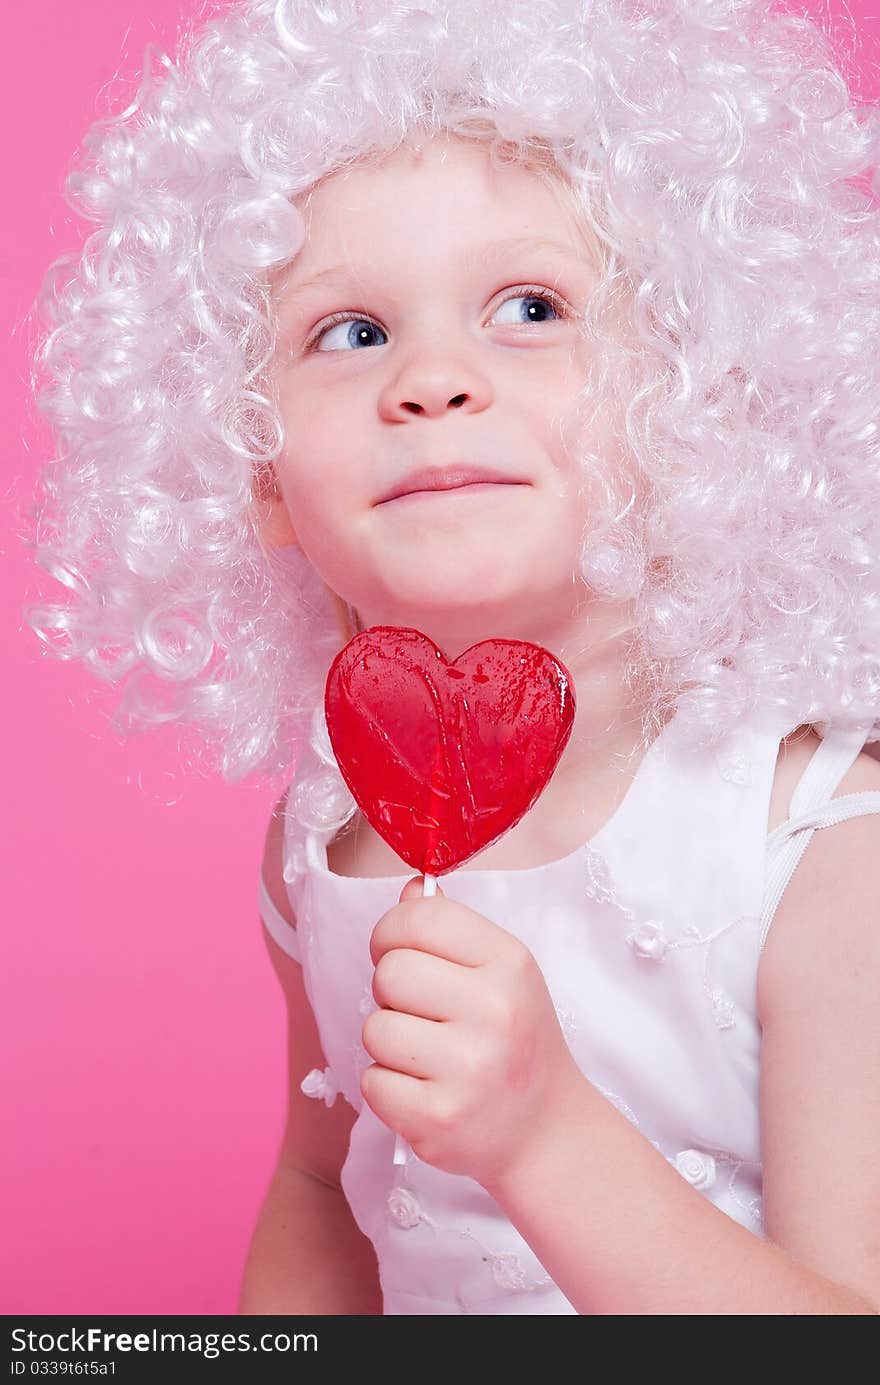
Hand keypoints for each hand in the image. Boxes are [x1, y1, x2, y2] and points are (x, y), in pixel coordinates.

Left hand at [360, 876, 582, 1189]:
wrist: (545, 1129)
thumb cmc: (515, 1040)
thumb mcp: (502, 972)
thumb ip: (452, 929)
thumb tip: (409, 890)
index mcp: (509, 963)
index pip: (419, 919)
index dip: (391, 931)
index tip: (398, 951)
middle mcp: (494, 1011)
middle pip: (389, 973)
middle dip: (391, 992)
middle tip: (420, 1012)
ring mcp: (468, 1069)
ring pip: (374, 1029)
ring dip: (388, 1042)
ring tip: (427, 1055)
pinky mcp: (439, 1119)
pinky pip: (372, 1083)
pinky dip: (387, 1087)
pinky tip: (424, 1089)